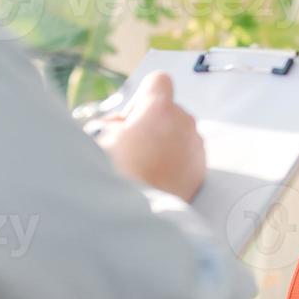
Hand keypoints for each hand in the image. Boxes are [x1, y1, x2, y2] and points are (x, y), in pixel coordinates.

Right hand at [88, 71, 204, 200]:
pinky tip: (155, 181)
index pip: (159, 81)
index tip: (130, 120)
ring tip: (142, 170)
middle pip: (169, 112)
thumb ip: (114, 123)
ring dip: (163, 146)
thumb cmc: (114, 174)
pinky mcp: (201, 171)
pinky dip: (174, 165)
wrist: (134, 217)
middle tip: (130, 149)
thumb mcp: (97, 137)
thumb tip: (120, 126)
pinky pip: (187, 157)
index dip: (142, 98)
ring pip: (179, 136)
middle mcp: (184, 123)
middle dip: (151, 126)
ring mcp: (196, 148)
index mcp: (160, 108)